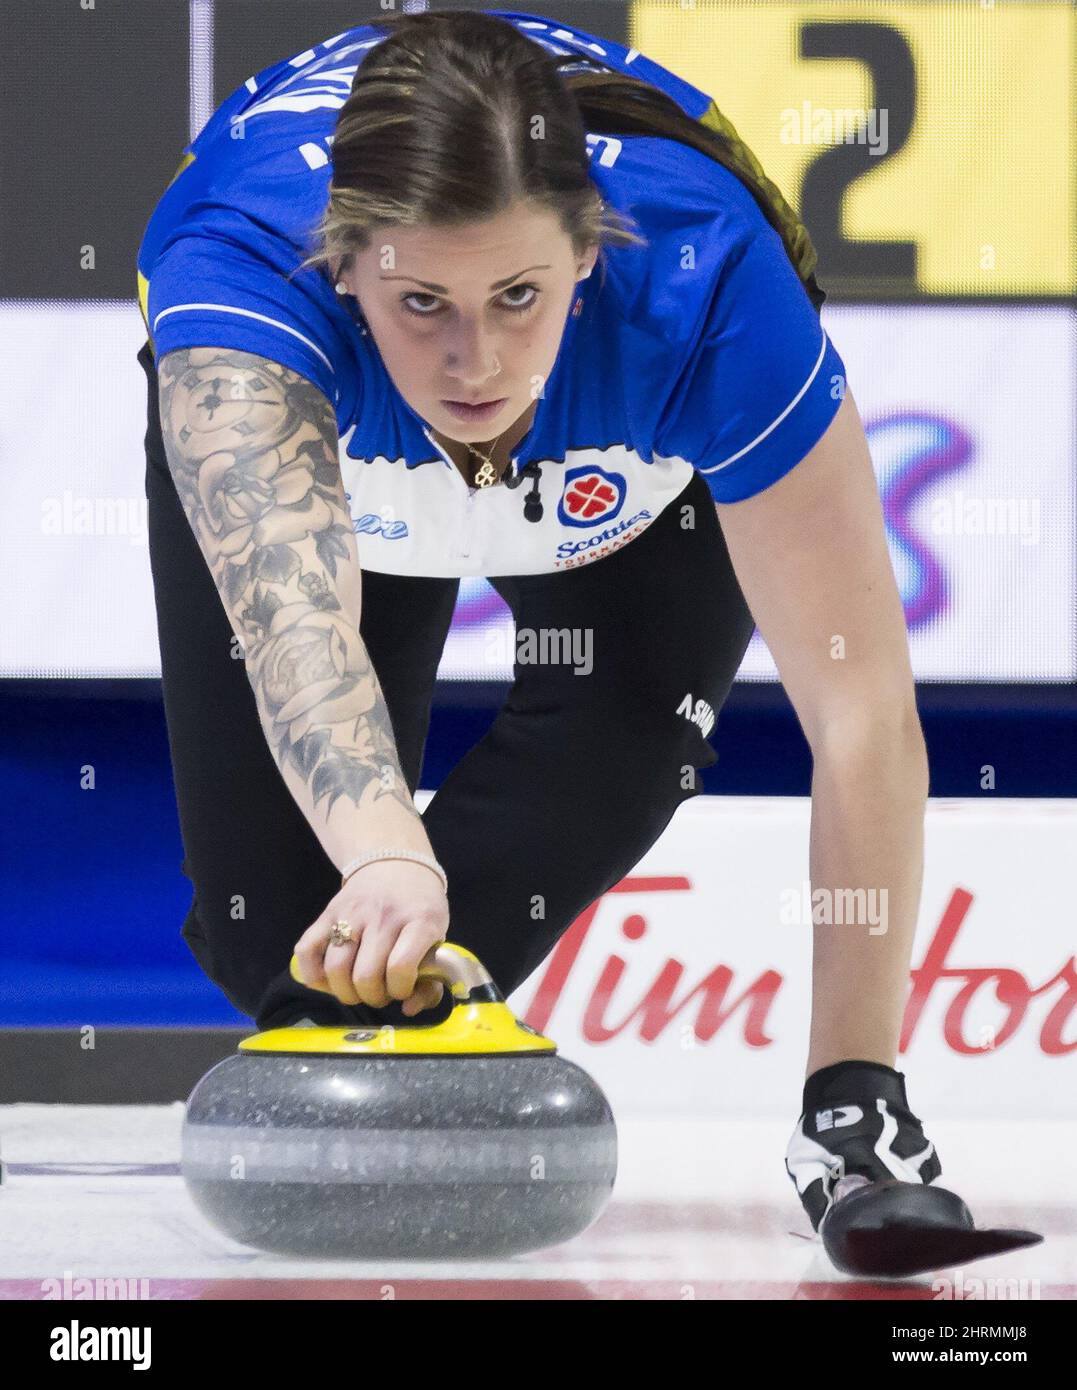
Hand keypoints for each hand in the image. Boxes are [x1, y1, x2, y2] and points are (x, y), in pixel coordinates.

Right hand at [293, 859, 448, 1016]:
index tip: (403, 988)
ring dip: (345, 992)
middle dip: (372, 996)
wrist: (396, 863)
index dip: (400, 990)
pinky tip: (329, 981)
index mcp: (419, 921)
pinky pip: (306, 950)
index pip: (400, 967)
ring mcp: (352, 913)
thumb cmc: (421, 909)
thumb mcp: (438, 938)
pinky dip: (313, 975)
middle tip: (379, 992)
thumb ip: (431, 980)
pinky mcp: (327, 912)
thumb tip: (409, 1009)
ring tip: (357, 989)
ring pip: (335, 968)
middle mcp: (383, 916)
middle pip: (365, 975)